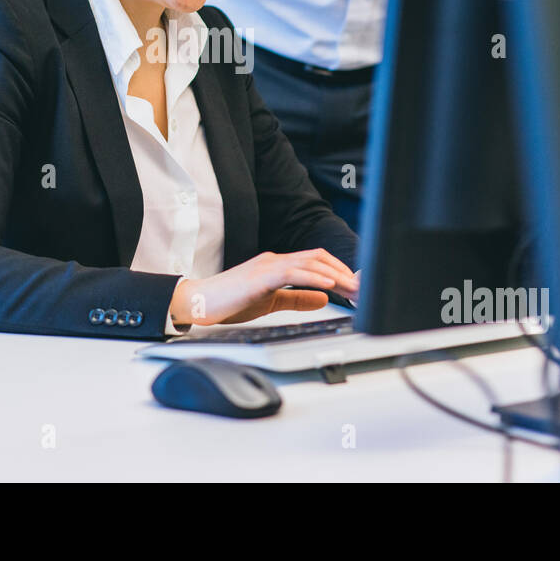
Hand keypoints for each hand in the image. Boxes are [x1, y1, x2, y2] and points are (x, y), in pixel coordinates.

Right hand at [169, 249, 359, 326]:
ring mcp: (267, 265)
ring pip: (309, 262)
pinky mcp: (260, 277)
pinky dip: (313, 277)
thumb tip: (324, 298)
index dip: (337, 270)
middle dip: (342, 271)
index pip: (315, 259)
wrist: (199, 303)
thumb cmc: (230, 302)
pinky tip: (328, 285)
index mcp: (277, 264)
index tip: (354, 285)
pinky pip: (292, 272)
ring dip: (334, 275)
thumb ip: (297, 298)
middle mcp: (274, 260)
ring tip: (351, 287)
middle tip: (361, 287)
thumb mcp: (270, 301)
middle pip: (317, 257)